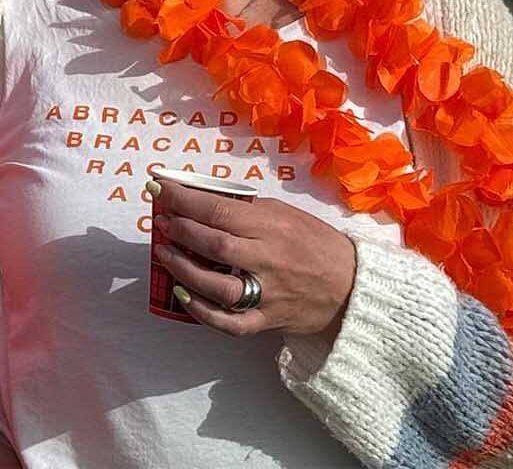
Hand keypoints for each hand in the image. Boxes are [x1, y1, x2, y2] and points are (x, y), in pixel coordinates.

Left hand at [148, 179, 355, 337]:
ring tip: (164, 254)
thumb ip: (245, 208)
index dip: (182, 199)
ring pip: (217, 286)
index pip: (218, 209)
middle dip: (180, 230)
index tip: (159, 189)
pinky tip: (182, 295)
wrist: (354, 286)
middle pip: (214, 245)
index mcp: (273, 226)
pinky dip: (202, 312)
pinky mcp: (268, 321)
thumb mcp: (284, 213)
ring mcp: (268, 294)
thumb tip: (199, 196)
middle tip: (161, 222)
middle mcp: (269, 259)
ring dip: (183, 269)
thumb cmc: (315, 243)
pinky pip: (230, 322)